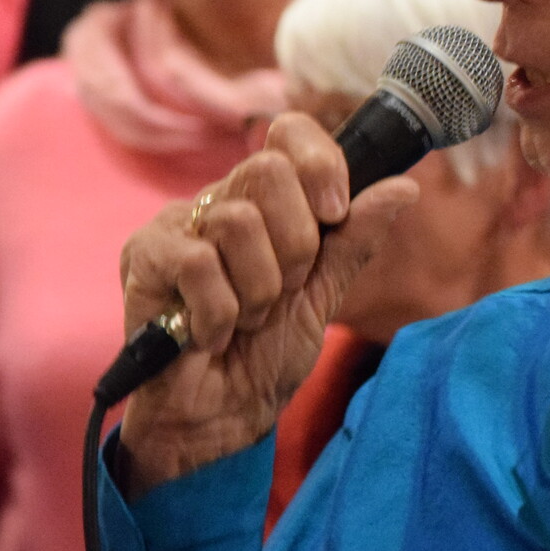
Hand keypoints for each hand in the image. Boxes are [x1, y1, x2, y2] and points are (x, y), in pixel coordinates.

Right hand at [114, 112, 417, 497]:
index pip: (289, 131)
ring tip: (245, 319)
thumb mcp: (325, 293)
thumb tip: (405, 186)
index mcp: (267, 201)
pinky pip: (197, 261)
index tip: (333, 215)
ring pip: (237, 221)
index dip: (320, 165)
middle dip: (295, 244)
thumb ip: (356, 238)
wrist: (222, 419)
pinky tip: (209, 335)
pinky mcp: (144, 258)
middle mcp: (220, 201)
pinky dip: (219, 311)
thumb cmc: (266, 356)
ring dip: (258, 288)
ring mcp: (177, 225)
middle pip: (269, 169)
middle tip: (283, 289)